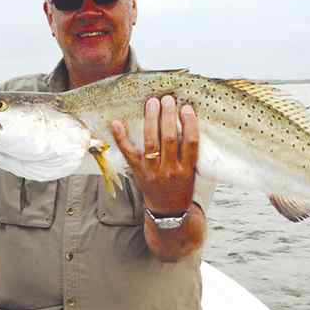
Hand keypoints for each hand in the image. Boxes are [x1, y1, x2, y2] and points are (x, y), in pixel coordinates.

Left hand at [111, 95, 197, 213]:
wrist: (169, 211)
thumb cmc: (183, 186)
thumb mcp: (193, 172)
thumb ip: (190, 152)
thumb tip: (189, 120)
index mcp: (187, 170)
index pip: (191, 143)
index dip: (189, 124)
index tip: (187, 108)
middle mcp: (170, 171)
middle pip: (169, 139)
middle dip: (168, 117)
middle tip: (167, 99)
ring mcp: (153, 172)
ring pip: (151, 143)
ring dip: (151, 120)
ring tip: (152, 103)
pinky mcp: (138, 172)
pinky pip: (129, 154)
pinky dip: (121, 138)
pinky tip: (116, 123)